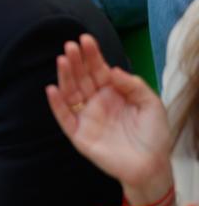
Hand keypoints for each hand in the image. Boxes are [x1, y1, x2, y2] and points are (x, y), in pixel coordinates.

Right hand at [45, 34, 172, 203]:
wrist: (151, 165)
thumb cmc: (153, 135)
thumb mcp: (151, 103)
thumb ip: (133, 85)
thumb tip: (112, 70)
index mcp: (112, 93)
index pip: (98, 70)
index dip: (91, 55)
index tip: (85, 40)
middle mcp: (96, 102)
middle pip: (82, 78)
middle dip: (76, 61)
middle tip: (71, 46)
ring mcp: (86, 118)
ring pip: (70, 93)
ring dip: (65, 76)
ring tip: (62, 60)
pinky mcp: (78, 135)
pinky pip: (64, 118)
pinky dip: (56, 105)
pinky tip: (52, 89)